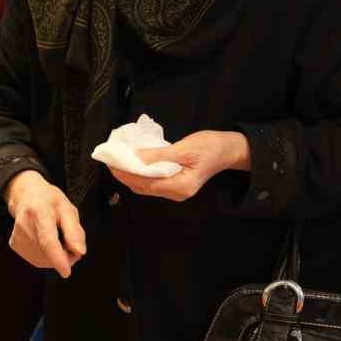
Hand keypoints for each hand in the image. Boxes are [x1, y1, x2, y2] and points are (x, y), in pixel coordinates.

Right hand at [5, 171, 85, 278]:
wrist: (26, 196)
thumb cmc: (49, 201)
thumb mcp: (68, 209)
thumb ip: (75, 231)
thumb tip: (79, 252)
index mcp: (40, 211)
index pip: (48, 240)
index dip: (58, 258)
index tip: (66, 271)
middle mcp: (25, 224)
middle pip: (46, 253)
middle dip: (64, 257)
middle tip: (72, 246)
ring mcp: (17, 236)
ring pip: (41, 259)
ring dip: (55, 258)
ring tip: (59, 242)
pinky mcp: (15, 245)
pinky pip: (36, 260)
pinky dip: (46, 257)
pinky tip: (48, 244)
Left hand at [108, 130, 250, 202]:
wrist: (230, 149)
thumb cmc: (211, 147)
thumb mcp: (184, 148)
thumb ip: (158, 156)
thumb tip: (134, 158)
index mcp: (180, 186)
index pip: (145, 183)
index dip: (126, 173)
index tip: (112, 162)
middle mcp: (177, 193)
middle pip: (143, 187)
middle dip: (125, 174)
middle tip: (110, 160)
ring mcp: (176, 191)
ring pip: (146, 186)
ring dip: (131, 174)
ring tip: (118, 161)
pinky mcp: (175, 185)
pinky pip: (153, 182)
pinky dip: (141, 173)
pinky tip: (133, 163)